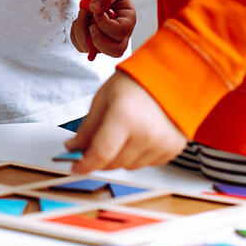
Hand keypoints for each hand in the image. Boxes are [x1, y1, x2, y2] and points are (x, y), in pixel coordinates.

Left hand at [65, 71, 185, 173]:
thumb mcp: (103, 99)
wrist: (168, 78)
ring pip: (128, 167)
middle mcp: (146, 134)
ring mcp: (162, 144)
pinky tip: (137, 136)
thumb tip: (73, 147)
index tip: (76, 167)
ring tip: (121, 133)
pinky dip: (136, 155)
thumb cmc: (135, 83)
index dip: (85, 164)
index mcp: (125, 117)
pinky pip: (146, 164)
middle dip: (99, 157)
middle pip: (113, 163)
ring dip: (118, 157)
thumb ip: (87, 127)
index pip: (101, 154)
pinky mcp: (172, 149)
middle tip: (94, 144)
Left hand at [70, 0, 135, 59]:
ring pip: (93, 50)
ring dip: (81, 32)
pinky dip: (75, 33)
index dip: (104, 23)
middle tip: (90, 22)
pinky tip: (80, 19)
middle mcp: (120, 35)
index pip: (120, 33)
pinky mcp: (93, 41)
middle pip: (115, 51)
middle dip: (96, 38)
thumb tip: (94, 8)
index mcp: (128, 22)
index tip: (96, 10)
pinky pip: (80, 46)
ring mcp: (106, 40)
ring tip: (83, 13)